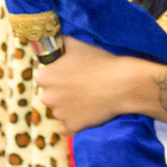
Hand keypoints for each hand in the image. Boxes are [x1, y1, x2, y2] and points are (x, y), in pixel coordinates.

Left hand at [32, 43, 166, 133]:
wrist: (122, 83)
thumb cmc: (99, 62)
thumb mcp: (75, 45)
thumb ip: (57, 42)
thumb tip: (50, 39)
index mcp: (44, 77)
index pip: (44, 77)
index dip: (57, 75)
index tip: (70, 74)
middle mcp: (46, 97)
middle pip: (51, 95)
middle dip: (62, 92)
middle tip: (81, 85)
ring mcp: (59, 114)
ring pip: (60, 111)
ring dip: (69, 107)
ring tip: (88, 97)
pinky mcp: (72, 127)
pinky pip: (67, 127)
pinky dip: (75, 122)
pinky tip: (87, 112)